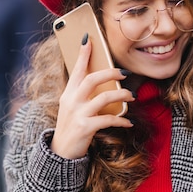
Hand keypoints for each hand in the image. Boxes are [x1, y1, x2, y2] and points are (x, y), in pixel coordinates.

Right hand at [51, 36, 134, 158]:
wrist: (61, 152)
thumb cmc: (71, 126)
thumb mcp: (71, 107)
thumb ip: (82, 94)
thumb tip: (101, 81)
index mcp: (68, 93)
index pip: (77, 70)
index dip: (83, 54)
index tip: (89, 40)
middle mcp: (71, 101)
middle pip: (92, 79)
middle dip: (111, 73)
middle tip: (125, 73)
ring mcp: (78, 114)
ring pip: (104, 98)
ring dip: (121, 95)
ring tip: (131, 96)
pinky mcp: (85, 128)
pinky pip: (108, 120)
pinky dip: (121, 120)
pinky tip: (128, 122)